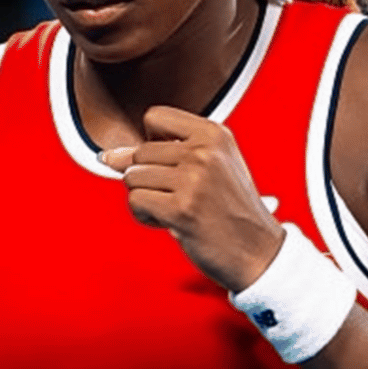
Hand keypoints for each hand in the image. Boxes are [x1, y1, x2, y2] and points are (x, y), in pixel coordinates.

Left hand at [100, 105, 284, 292]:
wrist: (258, 251)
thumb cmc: (231, 211)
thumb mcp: (210, 168)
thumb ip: (163, 154)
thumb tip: (109, 155)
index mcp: (214, 134)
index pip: (155, 117)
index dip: (151, 141)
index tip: (167, 163)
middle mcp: (204, 152)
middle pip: (140, 152)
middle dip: (147, 178)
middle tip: (175, 196)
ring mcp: (193, 180)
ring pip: (133, 178)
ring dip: (145, 199)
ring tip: (173, 209)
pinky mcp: (181, 209)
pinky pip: (136, 202)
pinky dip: (144, 216)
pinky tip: (167, 222)